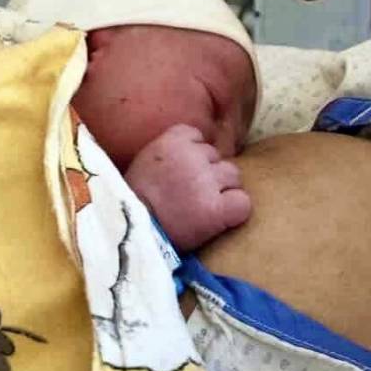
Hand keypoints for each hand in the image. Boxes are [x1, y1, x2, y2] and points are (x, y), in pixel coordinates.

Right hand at [125, 122, 252, 252]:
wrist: (128, 234)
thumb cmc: (132, 202)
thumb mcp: (144, 162)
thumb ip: (169, 152)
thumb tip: (192, 151)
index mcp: (172, 140)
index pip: (198, 137)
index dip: (194, 156)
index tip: (181, 174)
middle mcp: (193, 156)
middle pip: (217, 157)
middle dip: (208, 175)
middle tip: (190, 196)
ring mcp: (207, 182)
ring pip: (234, 177)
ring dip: (223, 191)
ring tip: (201, 209)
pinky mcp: (217, 209)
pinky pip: (243, 203)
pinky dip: (235, 212)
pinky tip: (218, 220)